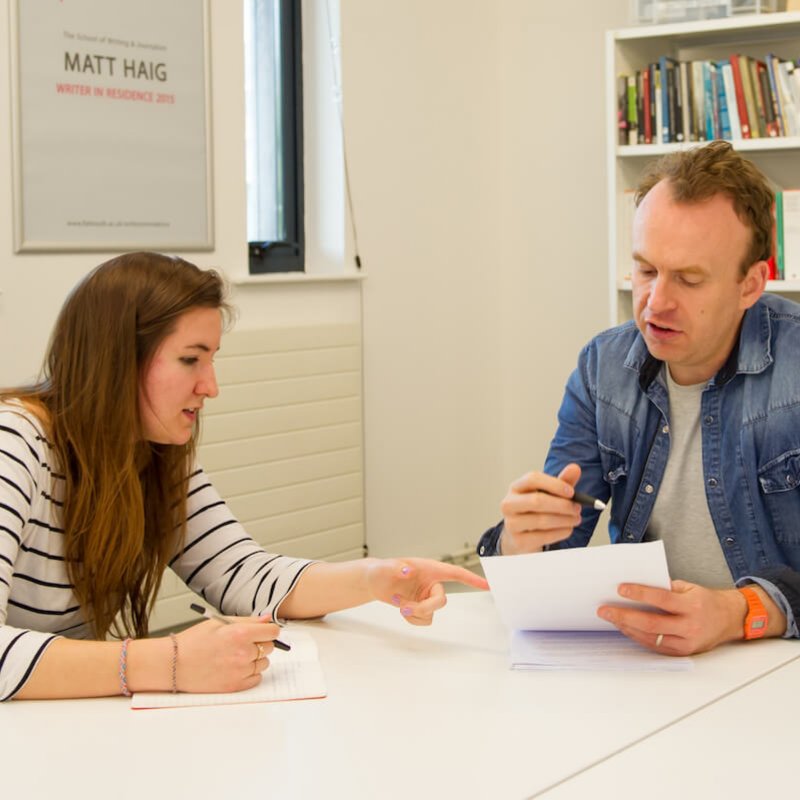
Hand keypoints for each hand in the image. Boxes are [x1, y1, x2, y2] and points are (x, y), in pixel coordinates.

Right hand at [174, 615, 280, 692]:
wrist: (173, 664)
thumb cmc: (193, 641)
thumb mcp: (219, 623)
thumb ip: (247, 620)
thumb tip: (266, 620)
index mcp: (240, 634)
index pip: (272, 631)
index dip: (268, 630)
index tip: (263, 631)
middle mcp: (243, 653)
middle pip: (270, 647)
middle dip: (260, 643)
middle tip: (243, 643)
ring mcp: (240, 672)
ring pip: (264, 663)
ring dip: (255, 659)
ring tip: (235, 656)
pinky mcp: (235, 686)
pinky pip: (256, 679)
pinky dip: (250, 673)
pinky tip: (235, 668)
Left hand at [365, 558, 488, 625]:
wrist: (374, 583)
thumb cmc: (381, 570)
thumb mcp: (385, 567)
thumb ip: (396, 568)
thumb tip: (408, 571)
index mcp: (429, 568)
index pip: (455, 573)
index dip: (472, 579)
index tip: (487, 586)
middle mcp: (431, 583)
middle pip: (441, 601)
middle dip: (423, 608)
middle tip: (405, 608)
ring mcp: (427, 596)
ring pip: (431, 614)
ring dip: (414, 613)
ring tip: (399, 603)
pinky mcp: (421, 607)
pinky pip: (424, 620)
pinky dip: (411, 619)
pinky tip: (402, 608)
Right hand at [499, 464, 583, 554]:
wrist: (520, 537)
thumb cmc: (534, 512)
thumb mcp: (548, 494)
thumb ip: (562, 482)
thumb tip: (575, 468)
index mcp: (516, 488)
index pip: (532, 479)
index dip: (554, 484)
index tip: (571, 492)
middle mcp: (509, 504)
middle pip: (537, 500)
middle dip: (562, 505)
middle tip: (577, 508)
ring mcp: (511, 523)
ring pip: (542, 520)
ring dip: (565, 520)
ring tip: (575, 519)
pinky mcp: (518, 541)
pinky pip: (544, 536)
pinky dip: (560, 532)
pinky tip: (567, 529)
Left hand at [597, 580, 747, 655]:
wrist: (730, 619)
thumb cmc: (705, 600)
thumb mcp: (688, 587)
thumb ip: (665, 587)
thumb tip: (635, 585)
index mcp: (692, 605)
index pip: (661, 599)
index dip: (639, 594)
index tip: (620, 589)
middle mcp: (690, 626)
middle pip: (651, 623)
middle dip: (624, 616)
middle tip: (604, 610)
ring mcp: (687, 642)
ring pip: (650, 638)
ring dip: (627, 628)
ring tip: (611, 618)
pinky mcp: (683, 652)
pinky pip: (655, 647)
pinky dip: (638, 637)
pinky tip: (626, 628)